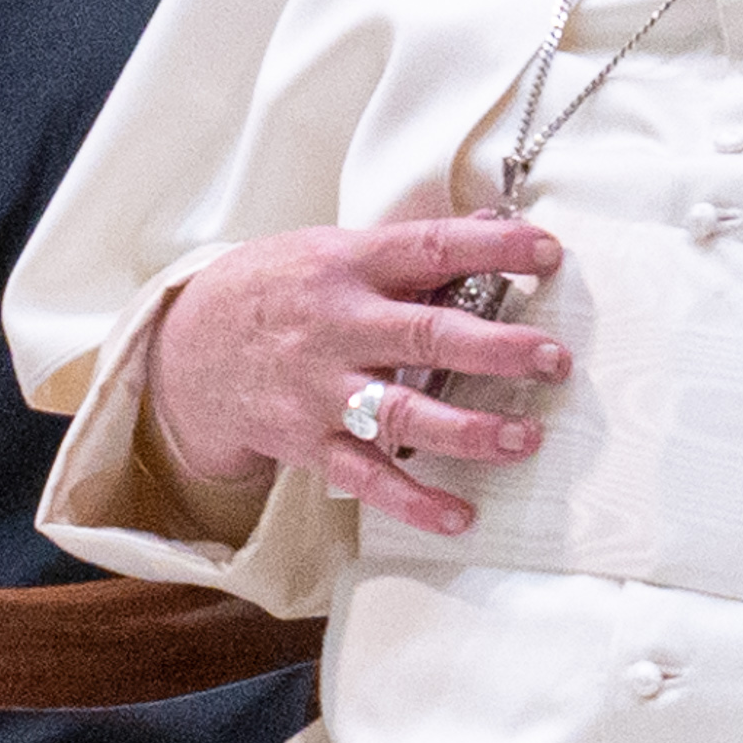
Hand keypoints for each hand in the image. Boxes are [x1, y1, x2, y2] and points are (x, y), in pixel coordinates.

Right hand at [147, 216, 571, 535]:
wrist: (188, 348)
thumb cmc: (278, 289)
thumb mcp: (331, 250)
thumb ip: (408, 252)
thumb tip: (496, 226)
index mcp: (347, 265)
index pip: (430, 247)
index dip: (492, 247)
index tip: (548, 252)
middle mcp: (337, 326)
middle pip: (425, 336)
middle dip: (496, 349)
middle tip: (554, 359)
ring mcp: (322, 390)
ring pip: (402, 414)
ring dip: (469, 430)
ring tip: (526, 438)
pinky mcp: (309, 442)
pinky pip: (366, 479)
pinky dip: (413, 501)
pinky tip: (460, 516)